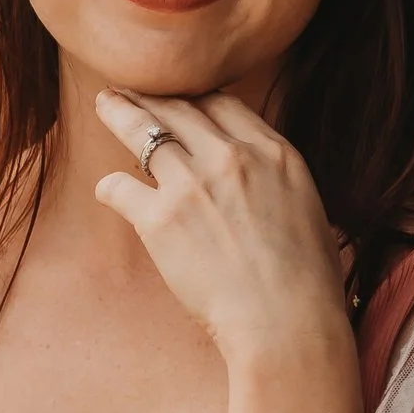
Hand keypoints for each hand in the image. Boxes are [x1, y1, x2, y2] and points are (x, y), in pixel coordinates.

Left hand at [92, 84, 350, 366]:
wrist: (288, 323)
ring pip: (144, 131)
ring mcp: (193, 184)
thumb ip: (278, 181)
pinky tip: (108, 190)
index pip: (222, 103)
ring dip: (120, 113)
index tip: (178, 98)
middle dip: (150, 94)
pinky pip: (120, 186)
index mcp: (274, 152)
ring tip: (105, 105)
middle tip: (128, 89)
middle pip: (180, 107)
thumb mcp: (308, 208)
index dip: (194, 97)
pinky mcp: (161, 218)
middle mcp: (232, 157)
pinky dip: (111, 187)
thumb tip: (261, 182)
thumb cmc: (307, 283)